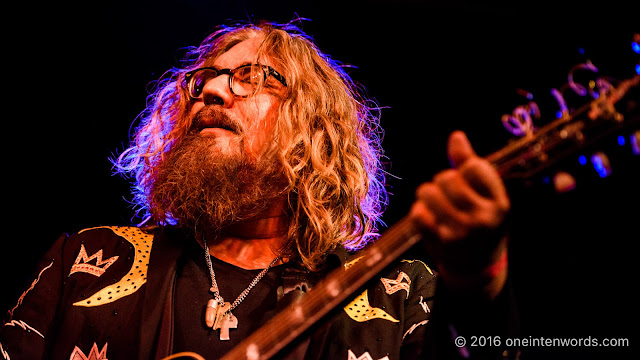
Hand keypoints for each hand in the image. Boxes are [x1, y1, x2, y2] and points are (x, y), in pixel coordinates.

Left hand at [409, 131, 509, 297]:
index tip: (466, 180)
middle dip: (442, 180)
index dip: (464, 169)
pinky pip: (418, 214)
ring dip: (427, 194)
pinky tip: (427, 217)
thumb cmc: (481, 221)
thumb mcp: (486, 196)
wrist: (476, 267)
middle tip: (447, 193)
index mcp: (499, 204)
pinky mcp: (438, 243)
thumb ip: (471, 164)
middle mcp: (482, 219)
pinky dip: (419, 211)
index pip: (474, 167)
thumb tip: (456, 136)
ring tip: (435, 202)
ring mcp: (460, 232)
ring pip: (428, 192)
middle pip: (447, 177)